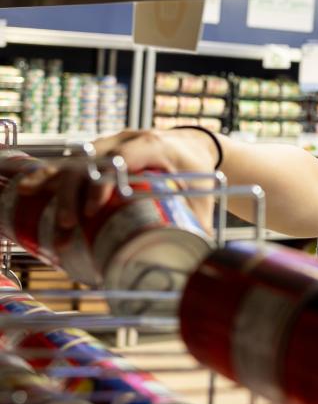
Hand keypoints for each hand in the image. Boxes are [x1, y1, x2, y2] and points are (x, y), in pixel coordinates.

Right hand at [17, 128, 219, 233]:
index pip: (123, 158)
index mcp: (153, 145)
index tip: (95, 208)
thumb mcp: (203, 195)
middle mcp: (126, 139)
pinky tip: (29, 189)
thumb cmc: (199, 171)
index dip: (105, 180)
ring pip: (75, 160)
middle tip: (66, 227)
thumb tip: (198, 263)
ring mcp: (109, 143)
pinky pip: (71, 161)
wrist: (195, 145)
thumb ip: (199, 226)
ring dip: (56, 186)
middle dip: (74, 193)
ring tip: (37, 210)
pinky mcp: (99, 151)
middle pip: (90, 161)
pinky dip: (51, 175)